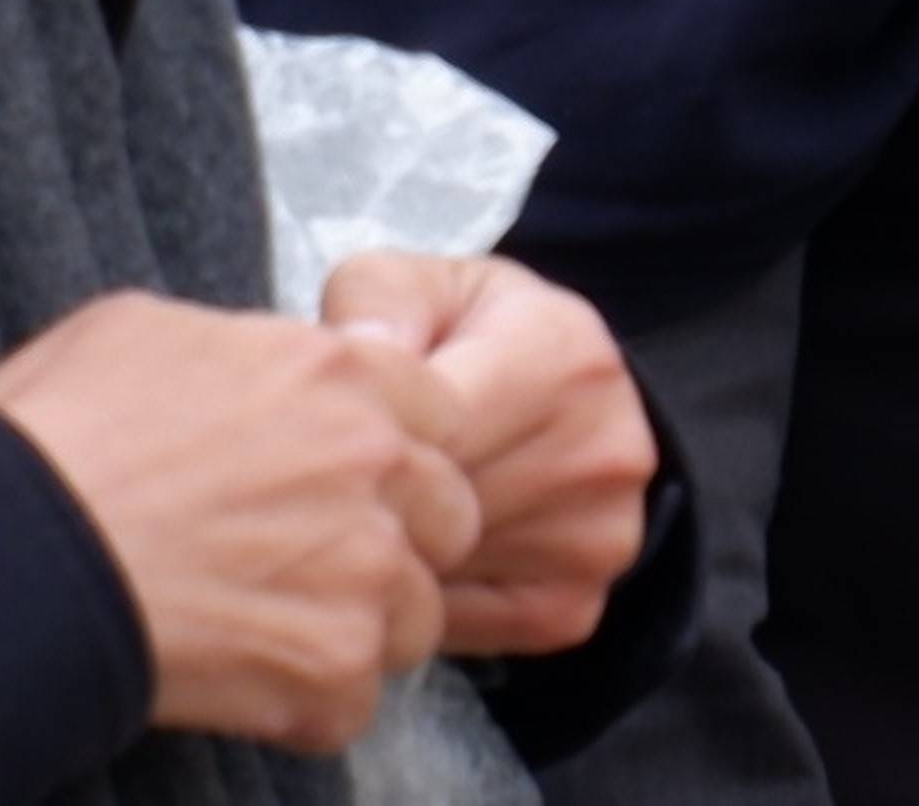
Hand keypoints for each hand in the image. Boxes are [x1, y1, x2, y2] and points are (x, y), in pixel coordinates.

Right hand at [0, 290, 474, 749]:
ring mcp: (365, 569)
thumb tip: (258, 370)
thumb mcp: (146, 331)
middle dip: (396, 543)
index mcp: (343, 371)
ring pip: (414, 614)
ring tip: (264, 627)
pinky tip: (234, 677)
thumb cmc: (50, 438)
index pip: (440, 414)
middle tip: (309, 564)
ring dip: (354, 628)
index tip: (345, 483)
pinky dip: (302, 704)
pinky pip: (353, 699)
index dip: (396, 454)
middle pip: (448, 516)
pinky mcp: (332, 664)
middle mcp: (378, 464)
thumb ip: (246, 349)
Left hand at [322, 250, 657, 658]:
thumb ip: (377, 301)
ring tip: (357, 521)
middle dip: (366, 506)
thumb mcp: (424, 289)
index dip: (358, 443)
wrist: (565, 401)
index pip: (435, 430)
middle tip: (316, 492)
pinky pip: (457, 629)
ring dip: (387, 559)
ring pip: (437, 576)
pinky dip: (412, 603)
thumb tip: (360, 351)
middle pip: (434, 512)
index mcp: (565, 357)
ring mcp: (598, 537)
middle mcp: (601, 451)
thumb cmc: (472, 341)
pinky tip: (405, 559)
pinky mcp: (574, 605)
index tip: (317, 442)